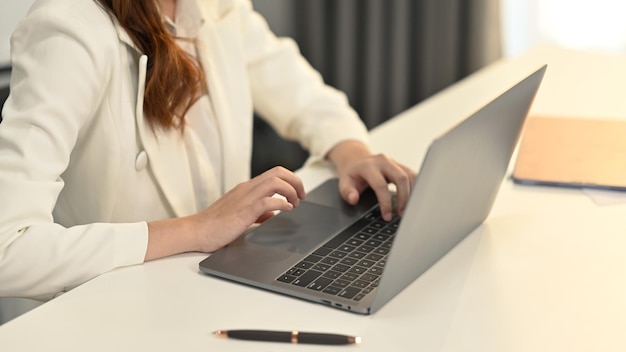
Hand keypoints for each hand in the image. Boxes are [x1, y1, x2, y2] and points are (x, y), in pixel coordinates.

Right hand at [145, 166, 304, 259]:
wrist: (196, 231)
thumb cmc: (216, 225)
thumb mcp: (241, 216)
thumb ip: (258, 213)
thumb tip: (273, 215)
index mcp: (247, 188)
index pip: (275, 172)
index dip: (292, 180)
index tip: (299, 193)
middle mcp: (247, 189)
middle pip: (279, 172)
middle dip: (296, 181)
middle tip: (302, 196)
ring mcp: (245, 198)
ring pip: (275, 182)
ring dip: (291, 191)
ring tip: (295, 204)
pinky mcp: (243, 212)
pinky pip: (267, 202)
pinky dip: (281, 204)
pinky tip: (285, 210)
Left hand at [326, 141, 415, 220]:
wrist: (357, 160)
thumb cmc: (352, 174)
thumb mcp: (344, 182)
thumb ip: (347, 192)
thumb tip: (354, 199)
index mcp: (369, 166)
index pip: (381, 185)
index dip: (385, 203)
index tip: (387, 216)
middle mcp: (383, 161)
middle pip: (401, 178)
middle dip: (404, 198)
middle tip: (401, 214)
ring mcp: (394, 162)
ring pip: (410, 176)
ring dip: (411, 194)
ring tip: (407, 210)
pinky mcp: (401, 165)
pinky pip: (413, 175)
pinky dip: (416, 187)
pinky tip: (413, 199)